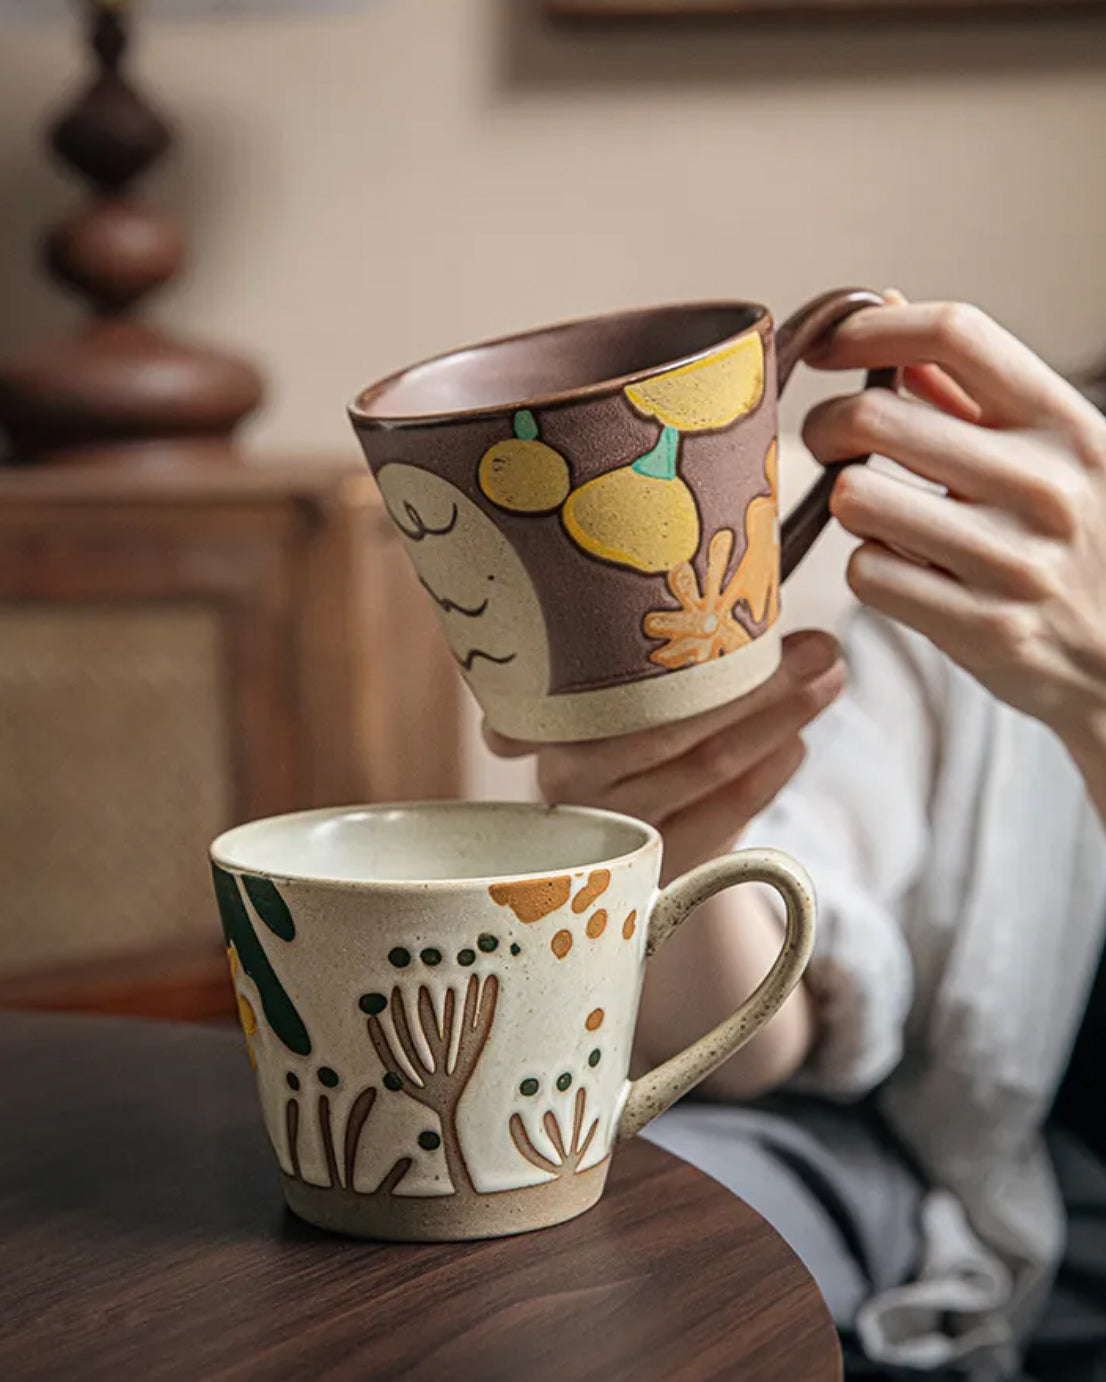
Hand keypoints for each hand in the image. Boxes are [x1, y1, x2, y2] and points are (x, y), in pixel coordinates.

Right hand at [485, 630, 845, 884]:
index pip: (632, 686)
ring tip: (826, 683)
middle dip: (763, 682)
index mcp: (551, 724)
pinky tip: (795, 742)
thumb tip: (758, 598)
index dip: (704, 647)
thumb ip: (667, 663)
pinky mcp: (655, 869)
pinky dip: (770, 774)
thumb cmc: (616, 753)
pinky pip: (727, 815)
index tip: (762, 611)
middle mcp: (570, 779)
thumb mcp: (620, 706)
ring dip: (781, 721)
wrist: (596, 856)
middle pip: (681, 726)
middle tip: (822, 649)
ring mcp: (612, 830)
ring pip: (712, 767)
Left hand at [803, 295, 1105, 752]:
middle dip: (827, 426)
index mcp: (1065, 423)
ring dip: (848, 503)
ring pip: (854, 499)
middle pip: (875, 418)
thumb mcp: (1054, 449)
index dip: (872, 329)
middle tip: (830, 442)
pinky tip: (902, 568)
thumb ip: (967, 385)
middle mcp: (1044, 485)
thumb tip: (891, 305)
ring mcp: (1013, 562)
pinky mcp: (981, 628)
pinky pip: (867, 572)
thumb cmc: (1080, 538)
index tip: (832, 346)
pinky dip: (869, 567)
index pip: (956, 332)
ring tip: (877, 512)